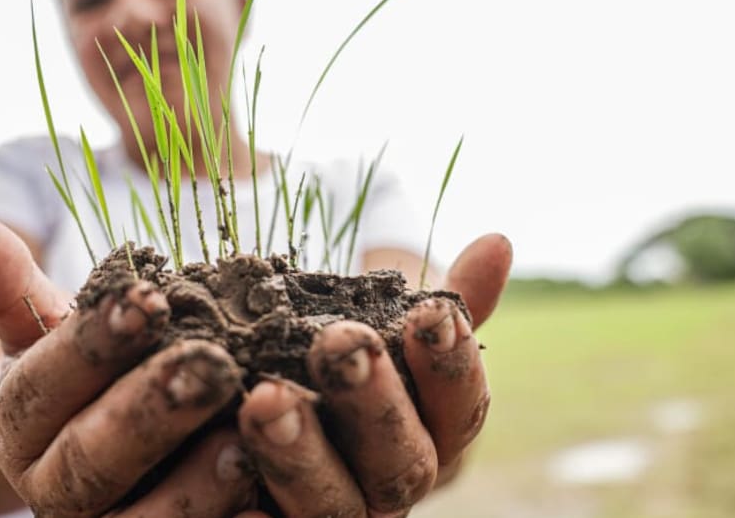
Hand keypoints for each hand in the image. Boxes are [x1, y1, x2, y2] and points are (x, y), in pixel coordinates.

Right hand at [0, 210, 256, 516]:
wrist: (97, 456)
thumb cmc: (89, 372)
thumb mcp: (48, 328)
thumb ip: (10, 283)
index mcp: (20, 426)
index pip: (46, 382)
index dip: (95, 343)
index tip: (149, 299)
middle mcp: (50, 491)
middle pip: (88, 460)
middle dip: (150, 413)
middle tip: (212, 366)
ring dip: (191, 488)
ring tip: (244, 443)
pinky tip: (268, 505)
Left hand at [236, 234, 512, 516]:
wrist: (287, 398)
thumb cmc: (353, 353)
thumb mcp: (393, 323)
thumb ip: (447, 295)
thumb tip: (498, 243)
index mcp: (436, 436)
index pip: (462, 408)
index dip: (450, 363)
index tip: (429, 311)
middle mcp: (392, 487)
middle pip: (400, 463)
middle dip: (372, 404)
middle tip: (338, 345)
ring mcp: (338, 515)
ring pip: (332, 506)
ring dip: (299, 454)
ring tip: (264, 400)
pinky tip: (236, 500)